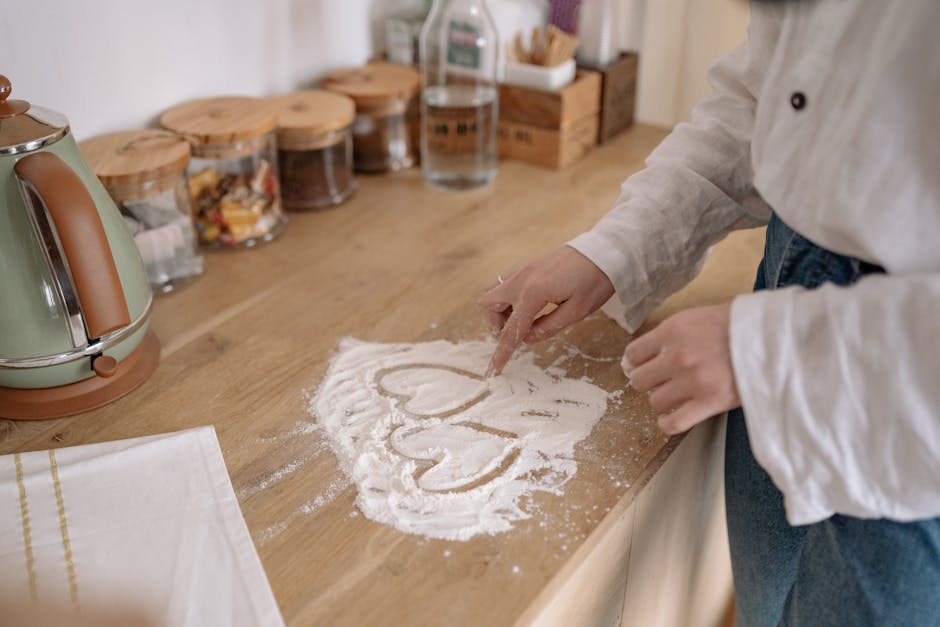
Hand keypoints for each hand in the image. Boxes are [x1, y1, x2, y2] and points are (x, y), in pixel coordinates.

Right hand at [478, 245, 614, 375]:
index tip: (493, 370)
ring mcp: (521, 269)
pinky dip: (506, 298)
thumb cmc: (595, 281)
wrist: (604, 251)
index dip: (501, 353)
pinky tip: (526, 305)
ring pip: (491, 291)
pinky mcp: (526, 265)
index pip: (510, 330)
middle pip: (487, 305)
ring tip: (521, 320)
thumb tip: (527, 338)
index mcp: (533, 293)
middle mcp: (521, 279)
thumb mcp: (576, 312)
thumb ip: (548, 327)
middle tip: (516, 333)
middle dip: (495, 324)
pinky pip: (503, 282)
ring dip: (498, 310)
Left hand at [624, 303, 739, 434]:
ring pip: (655, 401)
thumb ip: (672, 334)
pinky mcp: (709, 402)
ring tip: (676, 395)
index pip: (633, 353)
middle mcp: (677, 356)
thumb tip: (647, 352)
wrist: (774, 337)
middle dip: (649, 381)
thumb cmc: (739, 324)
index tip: (641, 367)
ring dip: (663, 400)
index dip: (635, 362)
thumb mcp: (698, 317)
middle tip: (662, 381)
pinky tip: (672, 418)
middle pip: (640, 380)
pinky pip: (673, 422)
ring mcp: (692, 380)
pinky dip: (668, 423)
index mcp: (672, 331)